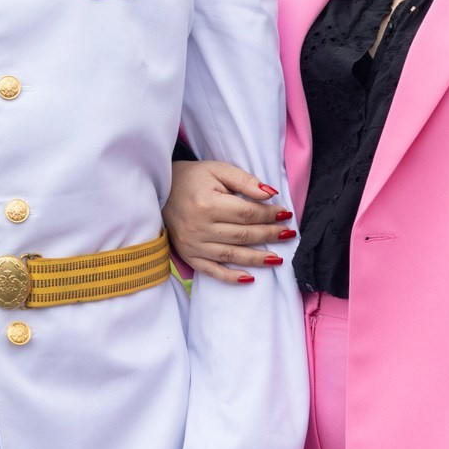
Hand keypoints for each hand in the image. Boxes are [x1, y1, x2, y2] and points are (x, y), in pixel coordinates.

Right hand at [166, 160, 291, 284]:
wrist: (159, 189)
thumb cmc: (192, 178)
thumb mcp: (218, 170)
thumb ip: (244, 181)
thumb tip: (270, 194)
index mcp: (207, 203)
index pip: (246, 213)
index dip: (269, 215)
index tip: (285, 214)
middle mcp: (199, 227)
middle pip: (243, 235)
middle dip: (269, 235)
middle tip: (288, 234)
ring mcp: (192, 244)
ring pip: (231, 255)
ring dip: (257, 259)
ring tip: (277, 259)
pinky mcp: (187, 254)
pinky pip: (211, 271)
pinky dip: (230, 277)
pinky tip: (249, 278)